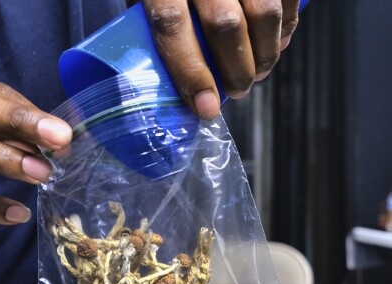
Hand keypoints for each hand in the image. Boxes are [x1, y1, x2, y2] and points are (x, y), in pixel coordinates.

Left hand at [143, 0, 298, 118]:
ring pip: (264, 12)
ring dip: (265, 53)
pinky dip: (286, 25)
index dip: (190, 71)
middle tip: (237, 91)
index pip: (172, 23)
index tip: (206, 107)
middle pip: (225, 24)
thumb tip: (175, 73)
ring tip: (258, 73)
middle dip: (236, 70)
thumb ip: (160, 16)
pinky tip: (278, 43)